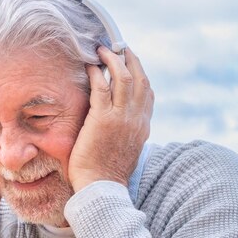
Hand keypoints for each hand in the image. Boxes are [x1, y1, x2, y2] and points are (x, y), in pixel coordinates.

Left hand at [68, 47, 153, 191]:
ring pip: (123, 78)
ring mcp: (121, 118)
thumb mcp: (125, 152)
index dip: (141, 75)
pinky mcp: (102, 120)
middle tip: (119, 48)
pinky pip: (102, 88)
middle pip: (140, 80)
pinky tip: (90, 67)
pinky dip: (97, 74)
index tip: (131, 64)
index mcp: (143, 127)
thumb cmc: (107, 174)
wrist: (101, 189)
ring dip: (112, 60)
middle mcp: (136, 119)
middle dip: (130, 60)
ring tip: (102, 50)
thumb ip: (127, 135)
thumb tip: (119, 127)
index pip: (148, 94)